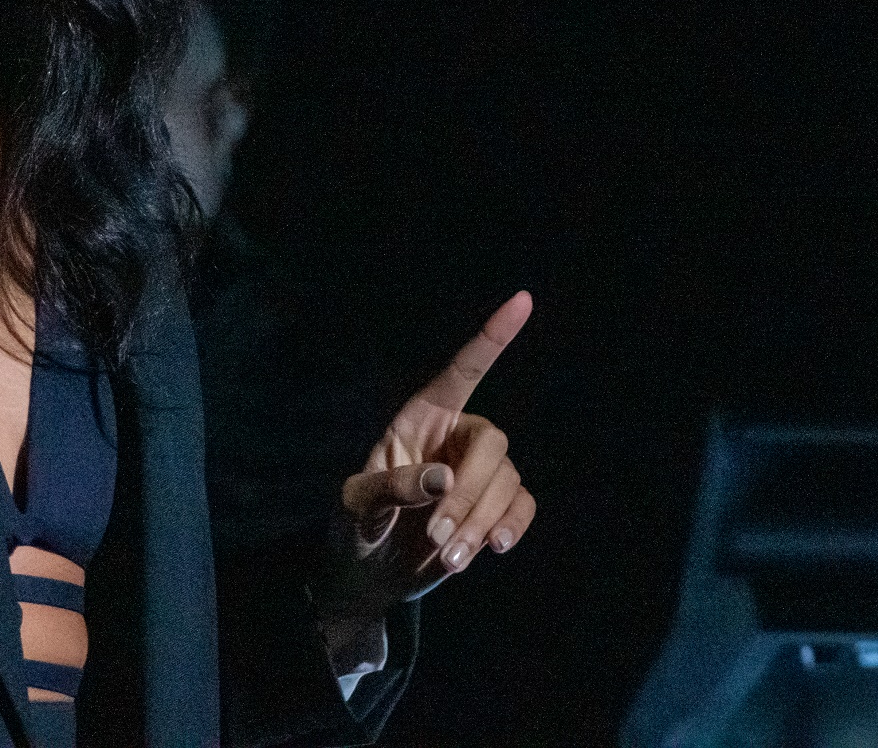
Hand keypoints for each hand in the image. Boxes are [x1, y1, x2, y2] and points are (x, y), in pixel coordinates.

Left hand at [315, 291, 536, 627]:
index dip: (492, 338)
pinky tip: (492, 548)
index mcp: (421, 420)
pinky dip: (511, 527)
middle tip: (437, 537)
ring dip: (480, 523)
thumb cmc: (355, 527)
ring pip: (507, 482)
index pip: (463, 371)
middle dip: (471, 492)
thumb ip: (392, 489)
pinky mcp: (493, 510)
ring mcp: (478, 475)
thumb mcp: (356, 506)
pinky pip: (522, 506)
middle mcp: (455, 438)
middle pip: (492, 442)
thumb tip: (443, 481)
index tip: (522, 300)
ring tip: (448, 559)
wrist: (368, 576)